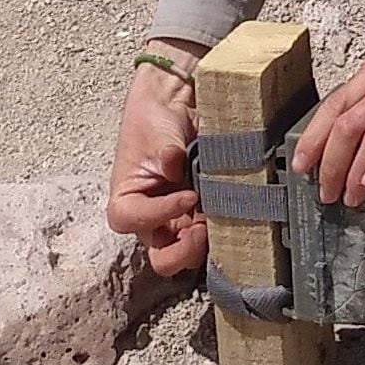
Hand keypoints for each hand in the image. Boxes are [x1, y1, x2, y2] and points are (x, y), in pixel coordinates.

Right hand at [106, 47, 209, 279]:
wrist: (177, 106)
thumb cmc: (155, 121)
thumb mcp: (156, 135)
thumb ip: (165, 155)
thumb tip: (175, 166)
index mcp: (126, 202)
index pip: (132, 222)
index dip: (160, 213)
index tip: (187, 195)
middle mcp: (152, 220)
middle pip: (162, 258)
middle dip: (185, 250)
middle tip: (205, 227)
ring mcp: (179, 220)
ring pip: (190, 253)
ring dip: (208, 243)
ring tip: (225, 219)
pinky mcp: (203, 213)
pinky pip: (214, 233)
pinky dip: (226, 229)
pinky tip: (238, 211)